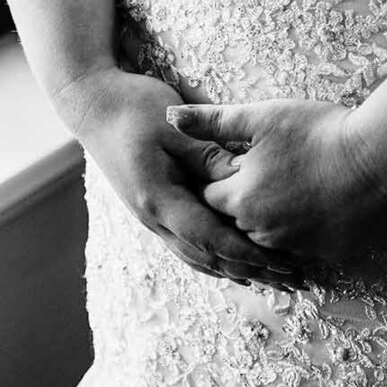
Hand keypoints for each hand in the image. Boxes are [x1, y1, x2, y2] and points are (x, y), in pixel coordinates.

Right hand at [58, 68, 309, 291]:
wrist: (93, 104)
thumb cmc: (132, 106)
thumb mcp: (172, 124)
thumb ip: (205, 152)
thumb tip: (239, 177)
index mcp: (159, 199)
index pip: (211, 239)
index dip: (250, 255)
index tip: (283, 264)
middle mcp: (154, 218)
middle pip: (209, 258)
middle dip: (253, 271)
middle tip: (293, 281)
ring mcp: (152, 217)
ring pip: (198, 257)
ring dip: (236, 270)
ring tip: (273, 279)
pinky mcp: (154, 209)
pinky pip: (190, 244)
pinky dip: (216, 257)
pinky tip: (236, 261)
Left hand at [166, 97, 386, 266]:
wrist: (380, 160)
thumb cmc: (319, 132)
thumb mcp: (262, 117)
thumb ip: (213, 120)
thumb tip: (170, 117)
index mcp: (241, 200)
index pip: (211, 195)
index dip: (219, 174)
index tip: (233, 157)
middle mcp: (262, 232)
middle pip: (238, 219)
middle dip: (244, 198)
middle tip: (267, 170)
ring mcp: (296, 247)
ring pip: (270, 234)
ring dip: (273, 215)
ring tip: (292, 184)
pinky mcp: (328, 254)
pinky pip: (305, 245)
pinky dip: (305, 227)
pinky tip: (318, 202)